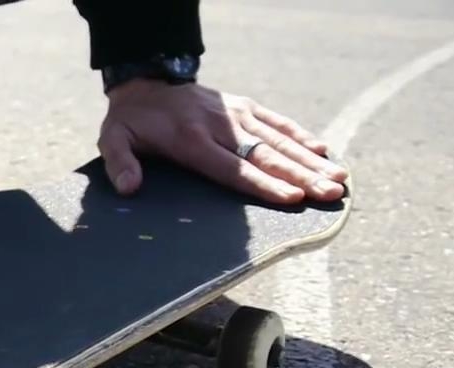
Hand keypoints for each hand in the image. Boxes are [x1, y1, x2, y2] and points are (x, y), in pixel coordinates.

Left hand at [97, 80, 348, 202]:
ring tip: (340, 177)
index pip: (233, 169)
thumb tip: (129, 188)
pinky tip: (324, 151)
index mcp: (191, 140)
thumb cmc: (131, 122)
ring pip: (278, 140)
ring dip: (310, 160)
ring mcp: (236, 114)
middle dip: (300, 176)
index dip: (263, 185)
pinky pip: (277, 122)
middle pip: (265, 156)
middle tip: (331, 193)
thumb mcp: (113, 140)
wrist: (145, 83)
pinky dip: (301, 136)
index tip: (292, 197)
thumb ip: (120, 164)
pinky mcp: (245, 106)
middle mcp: (220, 126)